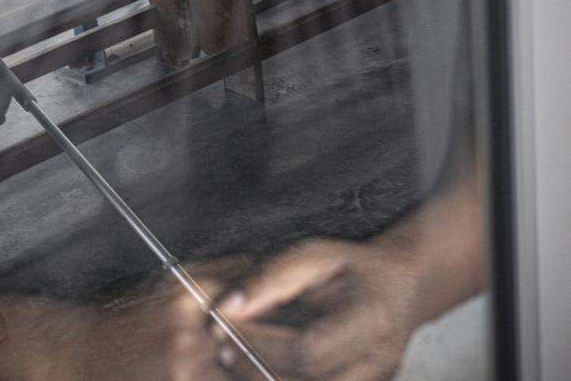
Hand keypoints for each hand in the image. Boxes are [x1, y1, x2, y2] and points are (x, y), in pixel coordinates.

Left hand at [210, 238, 422, 380]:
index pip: (307, 350)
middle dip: (253, 368)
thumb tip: (225, 307)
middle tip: (221, 349)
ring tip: (232, 359)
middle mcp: (378, 363)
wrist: (402, 287)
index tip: (222, 327)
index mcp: (372, 321)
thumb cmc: (352, 267)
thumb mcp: (312, 256)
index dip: (259, 343)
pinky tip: (255, 368)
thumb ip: (268, 279)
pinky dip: (278, 379)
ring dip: (260, 380)